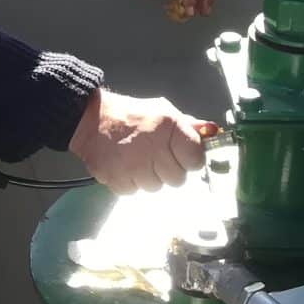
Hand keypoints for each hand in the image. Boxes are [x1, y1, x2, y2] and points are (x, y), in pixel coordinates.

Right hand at [67, 87, 206, 193]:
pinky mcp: (118, 180)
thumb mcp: (164, 112)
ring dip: (150, 177)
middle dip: (170, 170)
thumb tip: (211, 132)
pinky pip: (135, 192)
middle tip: (157, 157)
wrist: (92, 121)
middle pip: (177, 179)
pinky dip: (131, 182)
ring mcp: (135, 167)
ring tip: (139, 160)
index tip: (182, 155)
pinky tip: (126, 167)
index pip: (195, 160)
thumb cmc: (132, 115)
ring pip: (156, 187)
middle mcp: (154, 148)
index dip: (190, 159)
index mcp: (170, 128)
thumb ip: (188, 125)